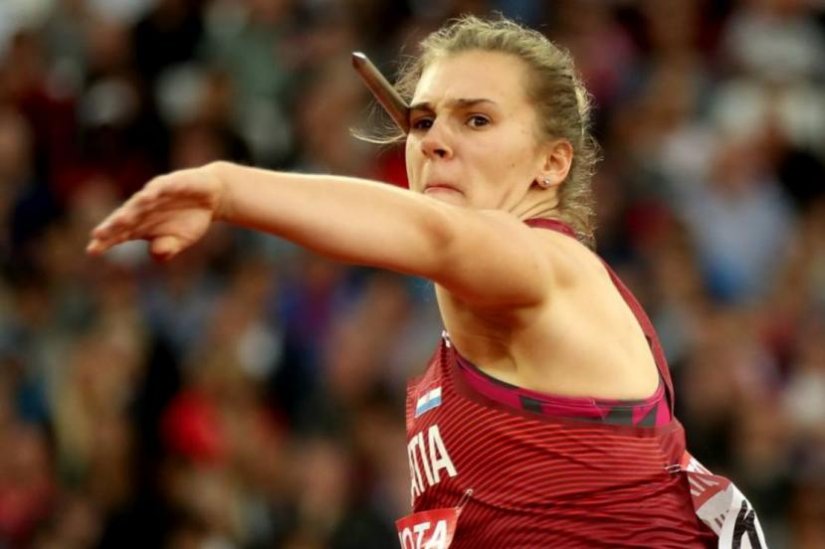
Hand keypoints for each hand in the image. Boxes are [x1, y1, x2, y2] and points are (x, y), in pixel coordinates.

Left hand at [86, 163, 227, 260]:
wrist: (212, 197)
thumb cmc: (190, 219)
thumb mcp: (182, 240)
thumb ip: (168, 248)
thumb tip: (156, 252)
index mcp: (141, 226)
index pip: (119, 234)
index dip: (106, 242)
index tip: (92, 251)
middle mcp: (142, 209)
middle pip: (123, 219)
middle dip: (111, 227)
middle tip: (98, 235)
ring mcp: (154, 195)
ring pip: (137, 204)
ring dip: (128, 212)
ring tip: (118, 221)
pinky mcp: (169, 183)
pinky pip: (158, 187)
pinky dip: (152, 192)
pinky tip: (145, 198)